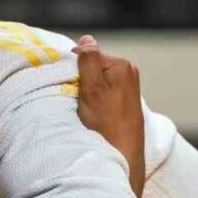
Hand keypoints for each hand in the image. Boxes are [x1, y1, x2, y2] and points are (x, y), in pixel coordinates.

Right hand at [73, 34, 144, 196]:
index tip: (70, 88)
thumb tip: (86, 39)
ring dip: (85, 94)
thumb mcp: (93, 89)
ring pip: (95, 84)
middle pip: (92, 69)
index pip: (88, 56)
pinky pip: (101, 96)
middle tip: (75, 101)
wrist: (123, 157)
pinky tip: (91, 117)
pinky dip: (92, 103)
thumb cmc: (107, 125)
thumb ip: (89, 61)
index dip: (74, 70)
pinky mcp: (123, 105)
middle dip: (80, 81)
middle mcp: (128, 74)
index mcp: (122, 65)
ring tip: (83, 111)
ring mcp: (127, 90)